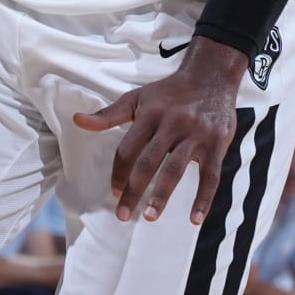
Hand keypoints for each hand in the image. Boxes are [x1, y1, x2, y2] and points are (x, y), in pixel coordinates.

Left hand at [75, 37, 246, 223]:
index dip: (119, 173)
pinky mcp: (216, 143)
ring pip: (175, 169)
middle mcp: (172, 124)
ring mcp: (195, 135)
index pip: (128, 149)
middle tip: (122, 214)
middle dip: (133, 190)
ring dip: (162, 195)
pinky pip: (210, 175)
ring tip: (150, 217)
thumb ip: (108, 115)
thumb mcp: (137, 98)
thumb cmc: (170, 92)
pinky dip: (203, 198)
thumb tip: (78, 120)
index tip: (114, 192)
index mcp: (150, 114)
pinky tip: (195, 219)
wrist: (211, 75)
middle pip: (148, 162)